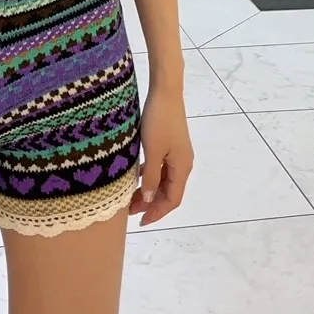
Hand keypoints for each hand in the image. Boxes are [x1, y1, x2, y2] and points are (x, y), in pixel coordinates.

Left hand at [130, 80, 192, 225]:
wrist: (165, 91)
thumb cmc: (158, 121)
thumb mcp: (152, 151)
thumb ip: (152, 177)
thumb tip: (151, 200)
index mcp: (182, 167)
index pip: (172, 199)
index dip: (158, 213)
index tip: (140, 222)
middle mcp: (183, 162)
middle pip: (169, 191)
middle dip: (151, 204)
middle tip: (130, 211)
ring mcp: (177, 152)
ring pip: (164, 179)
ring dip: (149, 190)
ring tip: (130, 197)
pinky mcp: (170, 143)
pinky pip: (161, 167)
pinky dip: (150, 176)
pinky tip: (136, 176)